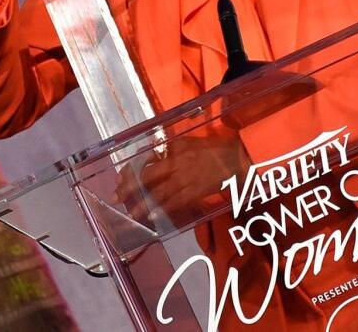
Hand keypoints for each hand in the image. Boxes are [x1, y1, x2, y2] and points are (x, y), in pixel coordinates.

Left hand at [116, 131, 250, 226]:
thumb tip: (156, 154)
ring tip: (131, 212)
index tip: (121, 177)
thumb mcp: (191, 142)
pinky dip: (163, 209)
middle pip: (148, 176)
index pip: (148, 160)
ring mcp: (187, 177)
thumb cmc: (217, 148)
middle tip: (116, 196)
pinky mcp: (197, 191)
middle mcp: (178, 162)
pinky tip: (152, 215)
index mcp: (176, 148)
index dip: (133, 170)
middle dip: (130, 186)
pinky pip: (176, 202)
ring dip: (143, 203)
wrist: (241, 157)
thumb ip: (173, 148)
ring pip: (160, 192)